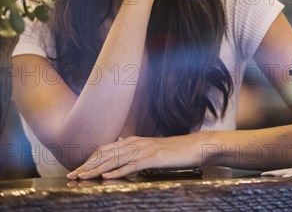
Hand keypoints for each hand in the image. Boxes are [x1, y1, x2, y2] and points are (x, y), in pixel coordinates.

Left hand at [66, 135, 199, 179]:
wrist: (192, 146)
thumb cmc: (172, 151)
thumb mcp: (150, 149)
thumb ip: (135, 151)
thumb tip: (121, 152)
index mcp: (133, 141)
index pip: (106, 149)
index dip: (90, 160)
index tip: (77, 170)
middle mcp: (135, 143)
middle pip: (106, 155)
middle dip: (87, 166)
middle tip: (72, 176)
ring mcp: (143, 150)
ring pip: (114, 160)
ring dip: (96, 169)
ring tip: (82, 177)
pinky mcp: (152, 158)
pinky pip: (131, 165)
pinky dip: (117, 172)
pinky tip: (107, 177)